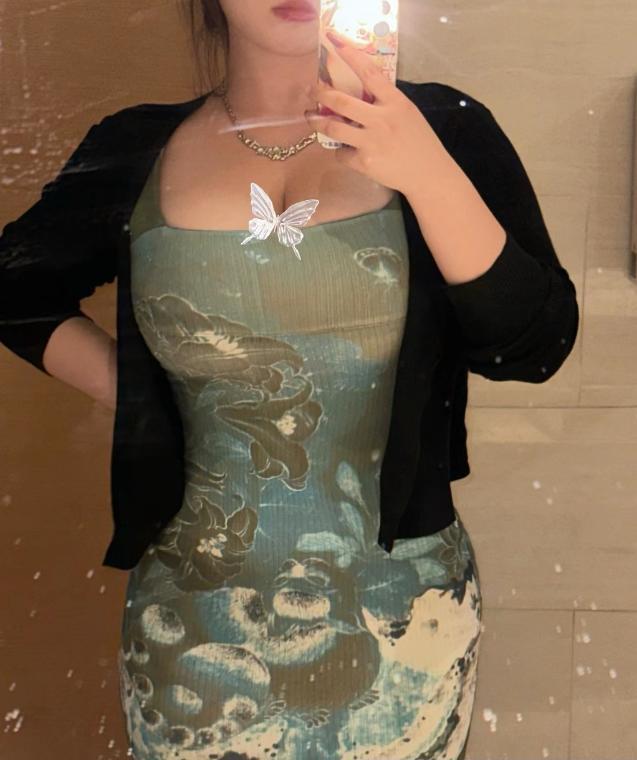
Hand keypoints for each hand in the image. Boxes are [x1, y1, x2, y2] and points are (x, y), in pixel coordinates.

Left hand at [304, 29, 446, 195]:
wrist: (427, 173)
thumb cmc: (418, 141)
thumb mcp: (407, 113)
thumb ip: (385, 102)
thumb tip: (359, 94)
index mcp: (395, 102)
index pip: (370, 73)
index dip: (351, 56)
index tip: (335, 43)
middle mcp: (381, 119)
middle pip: (342, 102)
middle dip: (321, 94)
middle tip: (310, 90)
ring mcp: (371, 142)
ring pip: (334, 129)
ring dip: (317, 123)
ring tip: (311, 118)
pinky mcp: (364, 163)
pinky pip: (341, 154)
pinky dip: (340, 152)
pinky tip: (346, 151)